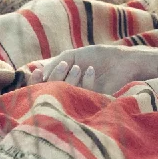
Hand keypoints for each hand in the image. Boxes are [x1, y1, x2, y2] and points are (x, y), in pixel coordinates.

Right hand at [26, 45, 140, 94]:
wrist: (122, 61)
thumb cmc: (98, 56)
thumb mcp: (73, 55)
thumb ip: (56, 63)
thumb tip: (41, 76)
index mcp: (61, 80)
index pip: (41, 86)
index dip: (36, 82)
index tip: (38, 73)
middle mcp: (67, 91)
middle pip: (50, 92)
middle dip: (55, 79)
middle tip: (66, 66)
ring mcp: (79, 98)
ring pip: (64, 95)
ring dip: (70, 80)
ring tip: (78, 67)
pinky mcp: (91, 103)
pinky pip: (81, 96)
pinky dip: (85, 82)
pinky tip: (92, 70)